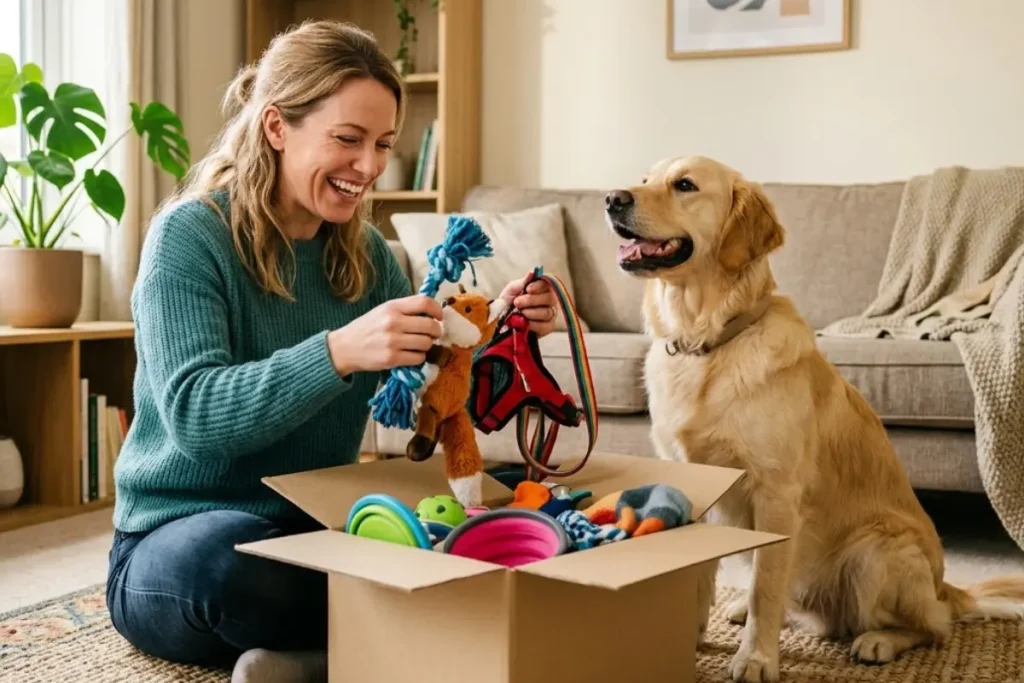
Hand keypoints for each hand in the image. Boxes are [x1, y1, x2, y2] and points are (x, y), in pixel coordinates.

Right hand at [327, 294, 442, 375]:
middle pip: (430, 326)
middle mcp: (393, 322)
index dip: (437, 309)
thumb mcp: (383, 311)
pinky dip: (418, 357)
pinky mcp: (391, 359)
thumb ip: (405, 310)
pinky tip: (410, 355)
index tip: (439, 317)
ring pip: (426, 343)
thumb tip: (432, 313)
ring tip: (418, 345)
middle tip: (432, 335)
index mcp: (392, 307)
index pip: (424, 303)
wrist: (344, 347)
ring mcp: (392, 341)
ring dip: (426, 346)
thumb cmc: (367, 328)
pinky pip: (418, 358)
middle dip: (436, 331)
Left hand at [499, 276, 558, 337]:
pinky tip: (525, 323)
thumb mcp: (510, 291)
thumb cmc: (507, 303)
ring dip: (531, 313)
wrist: (500, 321)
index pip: (546, 284)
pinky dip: (534, 324)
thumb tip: (532, 272)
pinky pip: (545, 326)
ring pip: (547, 312)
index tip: (528, 289)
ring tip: (519, 313)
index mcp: (541, 288)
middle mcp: (549, 300)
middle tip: (517, 302)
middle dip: (531, 300)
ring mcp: (550, 314)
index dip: (538, 286)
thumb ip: (521, 283)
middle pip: (549, 298)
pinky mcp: (548, 327)